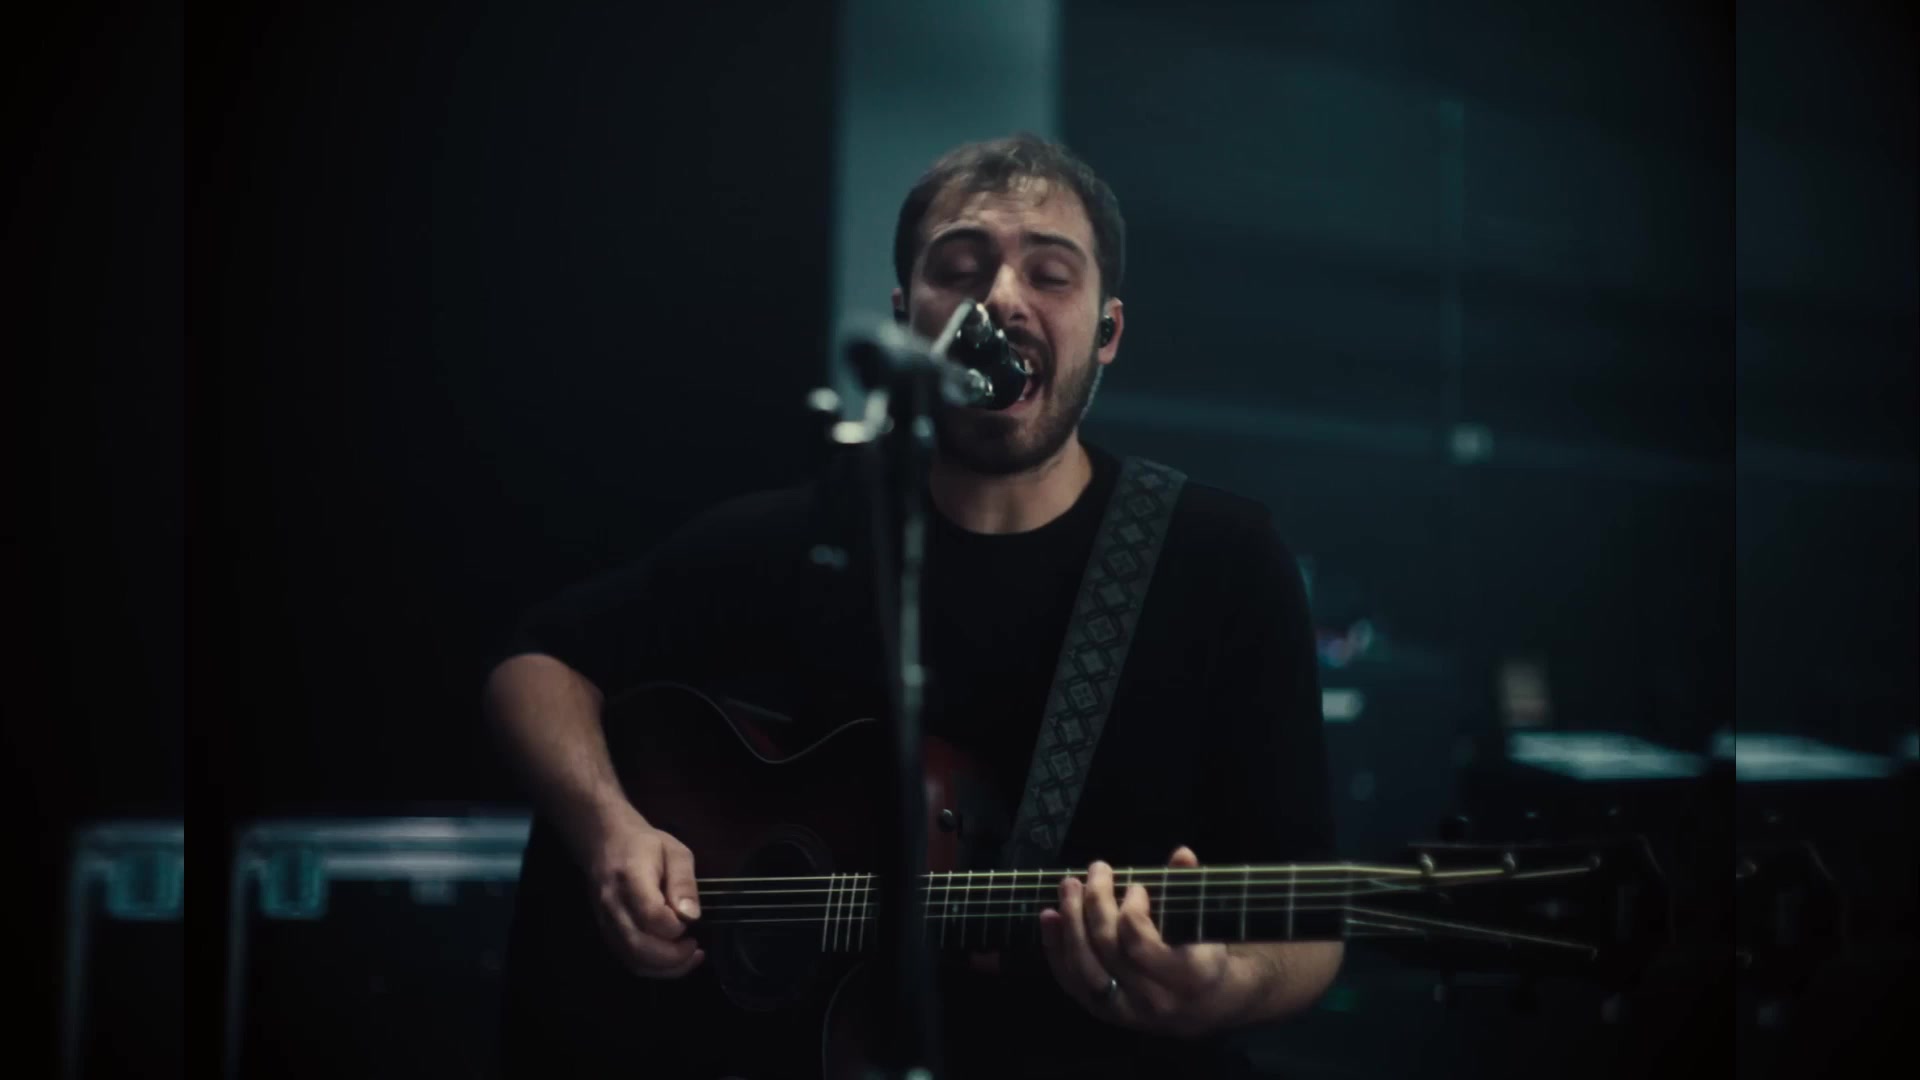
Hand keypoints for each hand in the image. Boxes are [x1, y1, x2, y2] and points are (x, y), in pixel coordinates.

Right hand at [580, 802, 704, 977]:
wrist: (604, 841)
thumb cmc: (645, 844)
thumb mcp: (675, 851)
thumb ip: (684, 882)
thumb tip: (691, 917)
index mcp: (632, 878)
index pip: (651, 915)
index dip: (675, 927)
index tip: (691, 920)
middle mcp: (614, 904)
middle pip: (638, 945)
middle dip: (672, 957)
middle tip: (695, 947)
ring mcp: (606, 921)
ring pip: (631, 959)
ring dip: (664, 968)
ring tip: (689, 957)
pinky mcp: (606, 932)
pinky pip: (627, 959)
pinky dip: (652, 967)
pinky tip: (671, 960)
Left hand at [1037, 846, 1236, 1036]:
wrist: (1207, 1006)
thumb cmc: (1207, 955)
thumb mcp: (1207, 924)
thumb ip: (1191, 890)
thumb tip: (1181, 854)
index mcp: (1186, 977)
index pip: (1140, 944)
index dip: (1131, 909)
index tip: (1136, 886)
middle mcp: (1152, 999)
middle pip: (1107, 948)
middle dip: (1096, 902)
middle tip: (1096, 870)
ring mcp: (1125, 1010)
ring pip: (1084, 966)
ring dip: (1071, 921)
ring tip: (1068, 886)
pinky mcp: (1104, 1012)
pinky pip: (1072, 981)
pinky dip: (1056, 947)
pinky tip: (1050, 916)